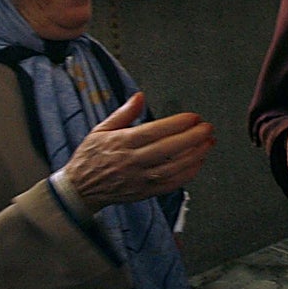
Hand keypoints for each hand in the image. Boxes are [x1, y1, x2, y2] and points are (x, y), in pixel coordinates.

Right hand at [60, 92, 214, 213]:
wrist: (79, 190)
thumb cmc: (90, 157)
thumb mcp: (100, 130)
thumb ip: (124, 113)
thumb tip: (140, 96)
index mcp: (120, 143)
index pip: (153, 132)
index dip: (176, 124)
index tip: (193, 117)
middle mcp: (131, 162)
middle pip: (167, 150)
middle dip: (191, 138)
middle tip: (207, 128)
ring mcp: (139, 179)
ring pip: (173, 168)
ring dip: (194, 155)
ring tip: (208, 142)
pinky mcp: (144, 192)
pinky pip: (171, 184)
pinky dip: (187, 173)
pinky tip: (199, 161)